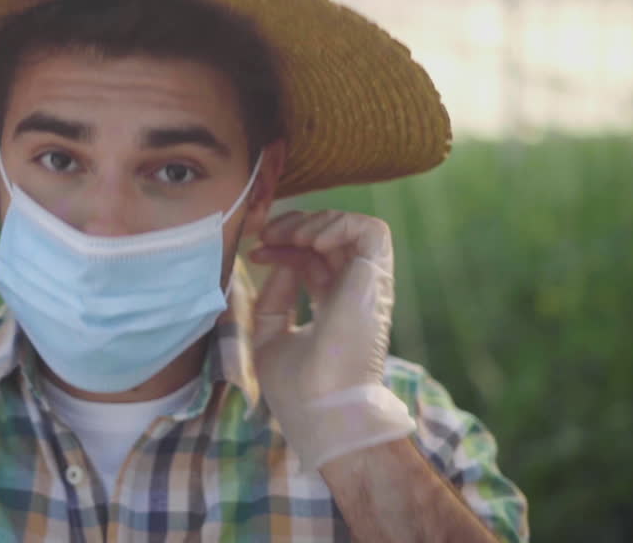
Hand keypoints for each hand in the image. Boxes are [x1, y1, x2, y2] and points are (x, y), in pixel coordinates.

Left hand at [249, 209, 415, 470]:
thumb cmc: (298, 388)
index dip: (285, 246)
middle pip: (333, 239)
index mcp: (336, 307)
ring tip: (288, 235)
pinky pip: (370, 230)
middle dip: (296, 224)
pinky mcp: (376, 280)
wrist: (322, 411)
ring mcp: (368, 285)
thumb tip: (281, 258)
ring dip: (315, 221)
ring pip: (354, 227)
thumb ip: (274, 297)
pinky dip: (338, 224)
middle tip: (267, 233)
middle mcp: (355, 293)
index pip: (314, 261)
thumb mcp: (271, 335)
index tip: (256, 251)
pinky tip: (310, 240)